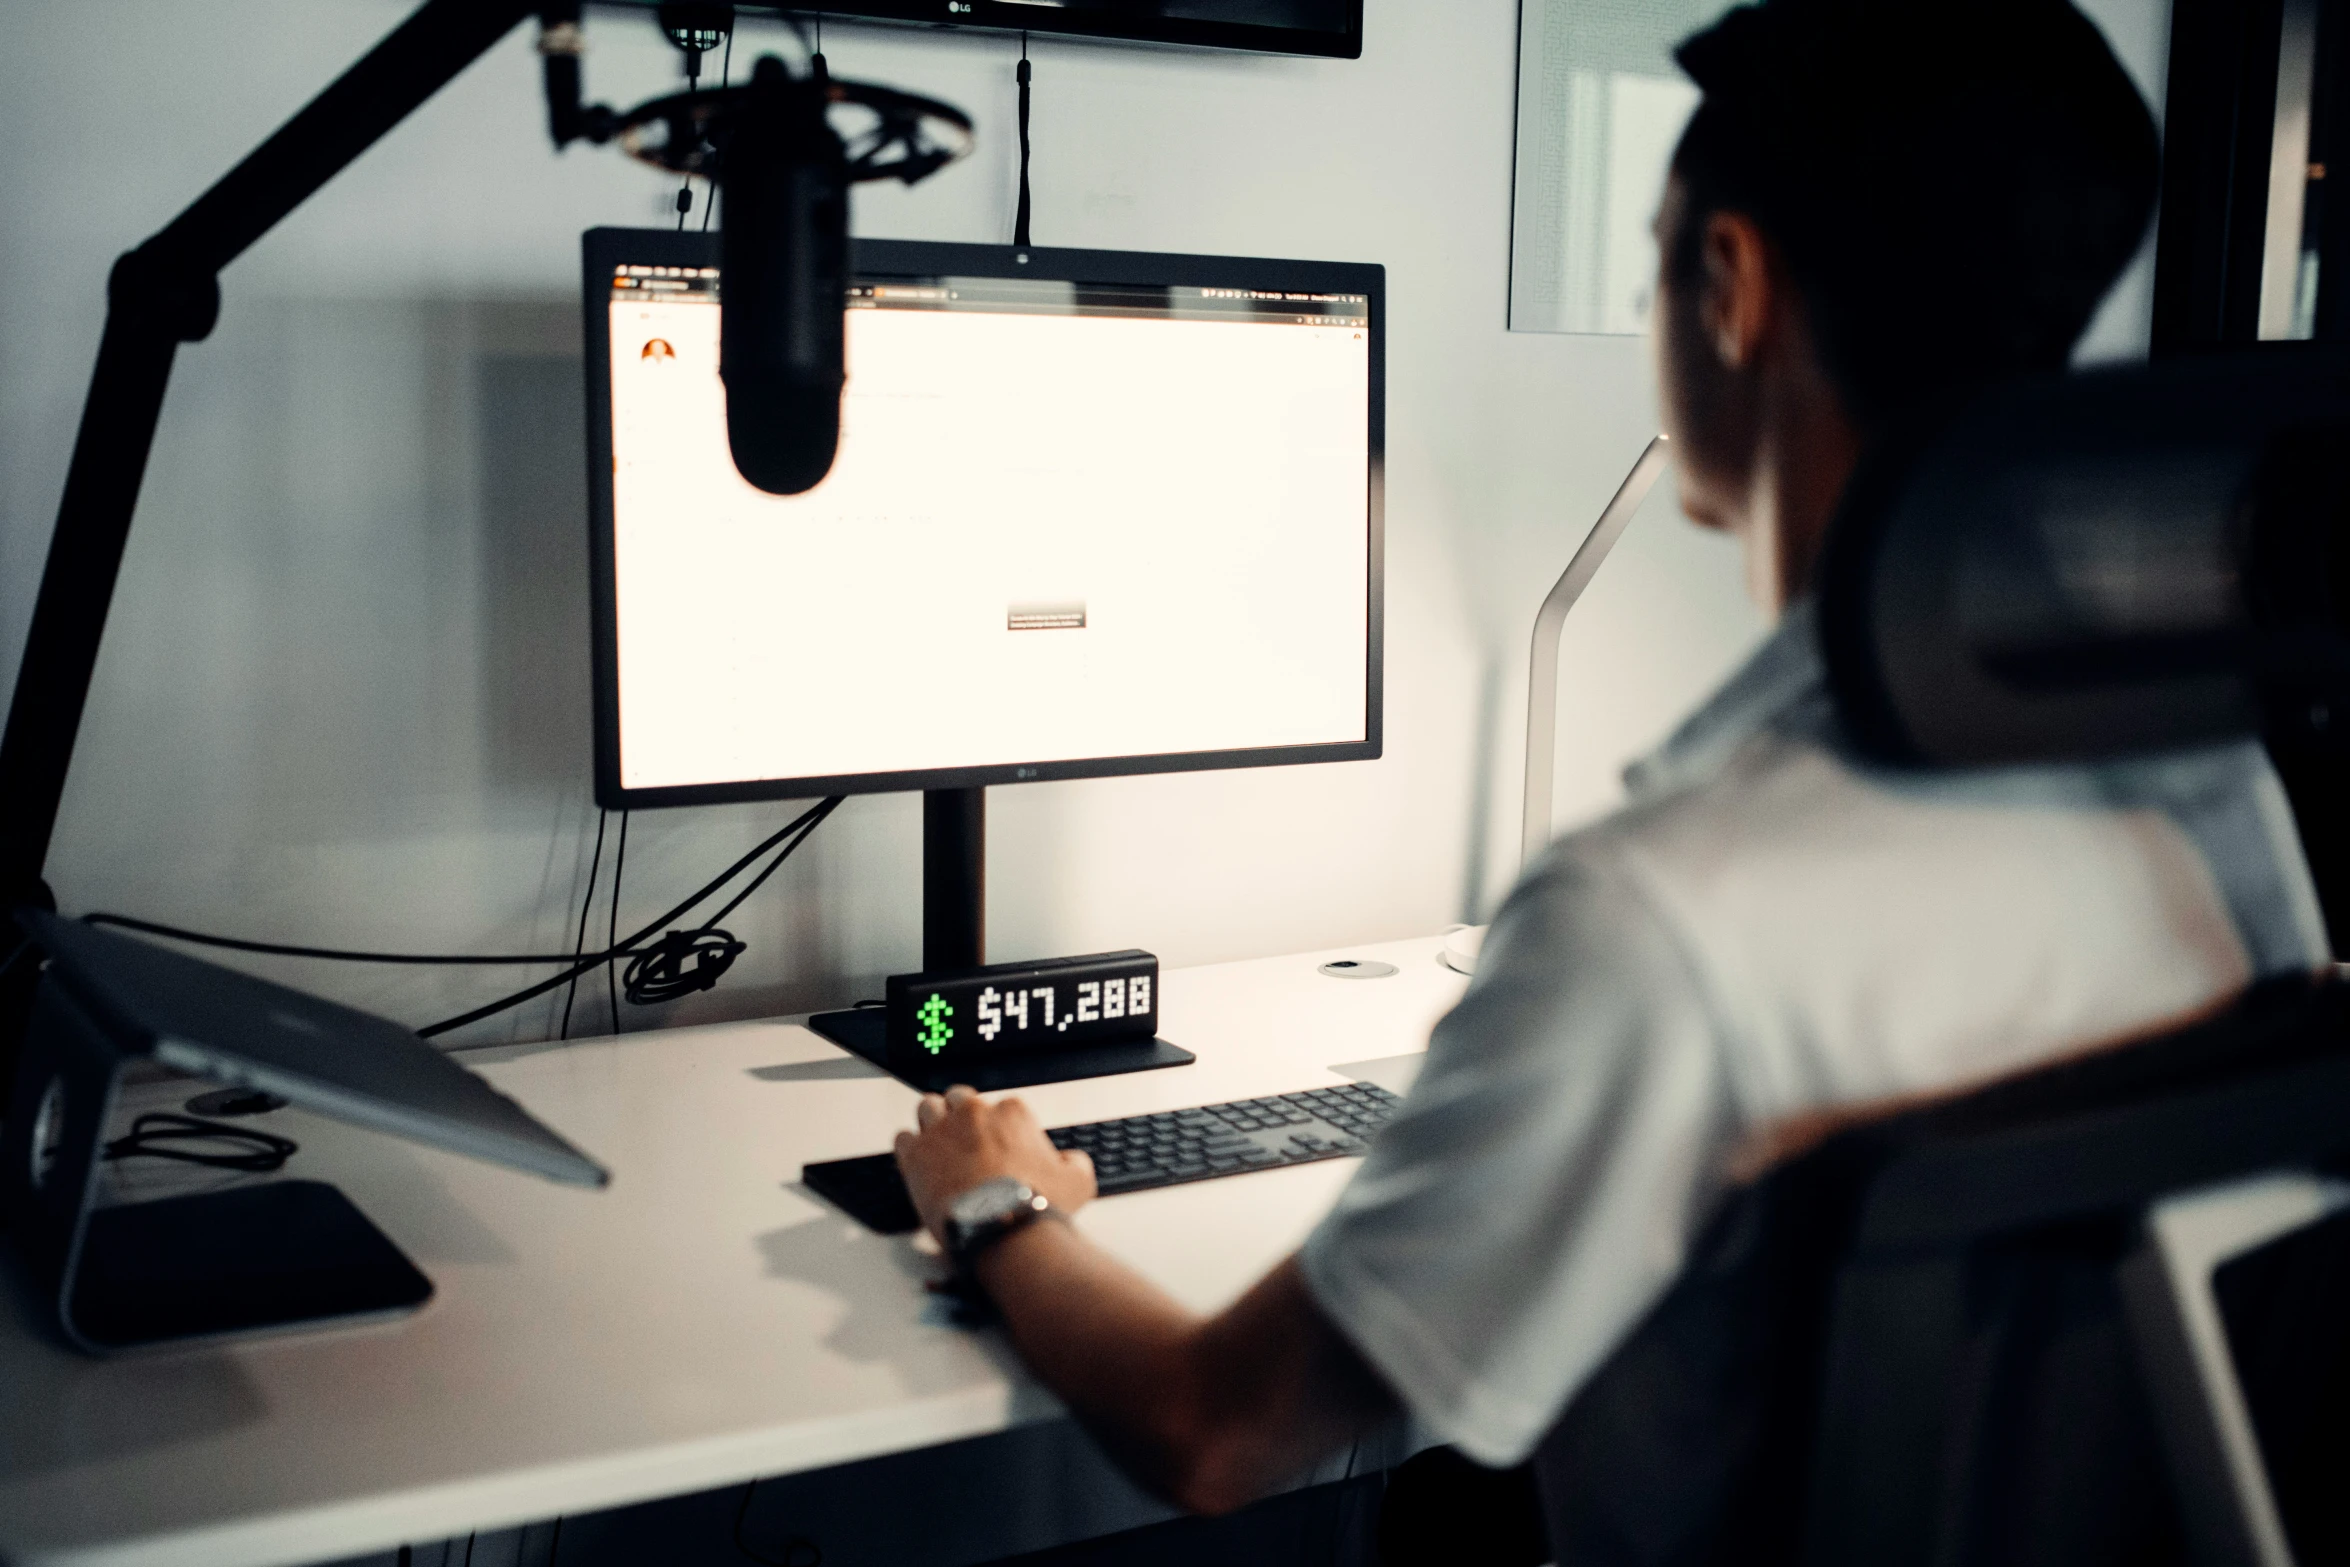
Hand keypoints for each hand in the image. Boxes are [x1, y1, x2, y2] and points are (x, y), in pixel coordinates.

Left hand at [894, 1086, 1096, 1245]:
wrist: (1004, 1230)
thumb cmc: (1039, 1205)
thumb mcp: (1079, 1181)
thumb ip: (1075, 1162)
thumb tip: (1070, 1160)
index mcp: (1011, 1112)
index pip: (998, 1106)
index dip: (997, 1129)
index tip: (998, 1150)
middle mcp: (974, 1113)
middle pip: (958, 1098)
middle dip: (960, 1116)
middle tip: (965, 1142)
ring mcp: (942, 1131)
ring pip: (927, 1107)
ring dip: (932, 1122)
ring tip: (938, 1146)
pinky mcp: (916, 1155)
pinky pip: (903, 1137)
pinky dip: (910, 1147)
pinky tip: (919, 1162)